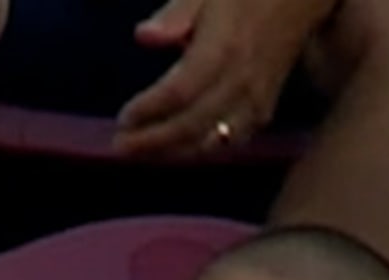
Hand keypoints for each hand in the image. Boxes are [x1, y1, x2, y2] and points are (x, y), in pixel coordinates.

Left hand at [113, 0, 325, 159]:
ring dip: (177, 152)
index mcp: (223, 49)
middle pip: (193, 125)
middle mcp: (241, 81)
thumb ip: (176, 14)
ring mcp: (257, 99)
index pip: (179, 92)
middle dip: (154, 141)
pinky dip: (206, 149)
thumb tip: (143, 37)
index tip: (123, 119)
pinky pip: (235, 139)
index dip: (149, 110)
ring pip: (214, 140)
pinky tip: (183, 150)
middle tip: (121, 148)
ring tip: (145, 155)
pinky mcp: (266, 108)